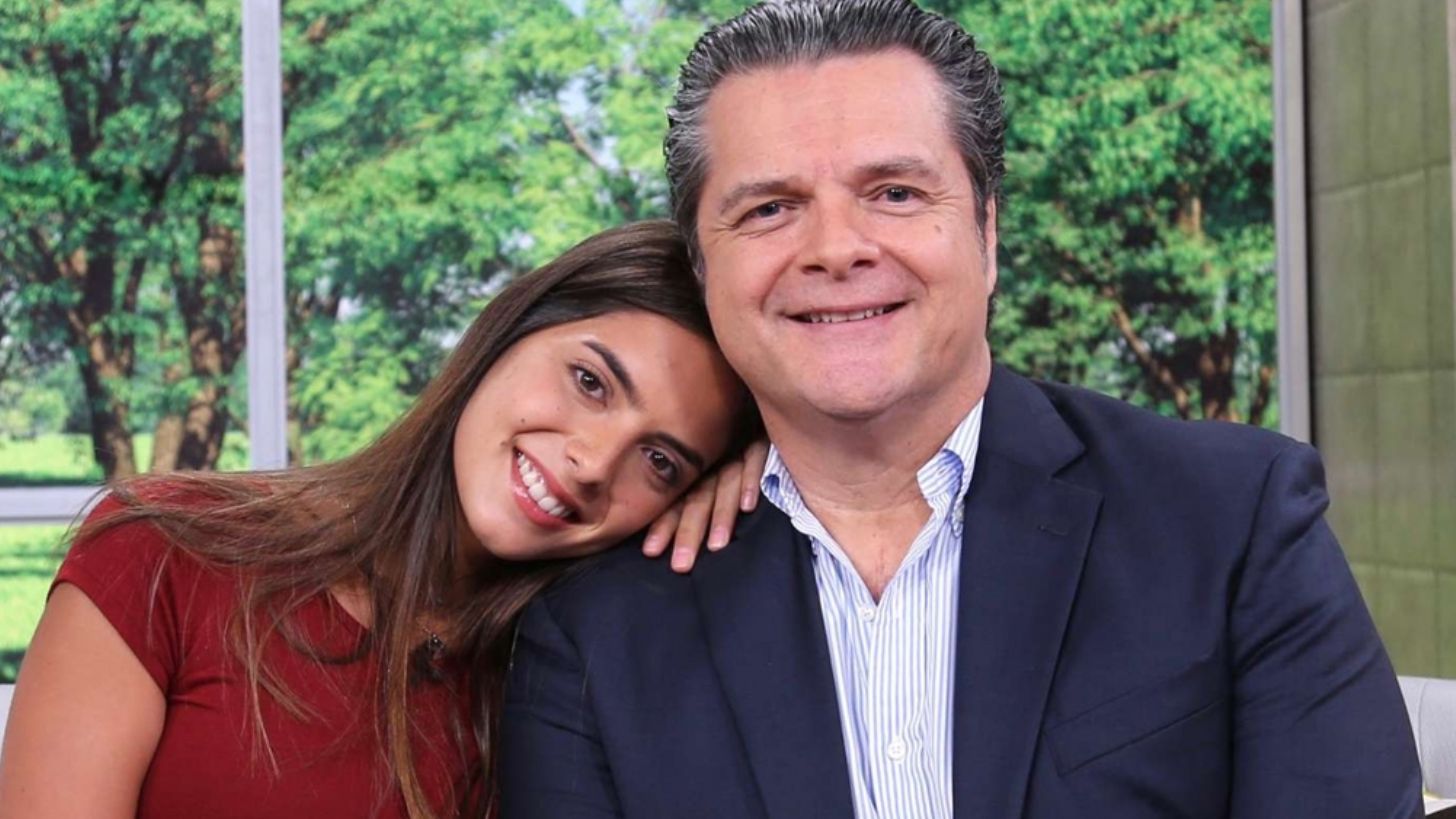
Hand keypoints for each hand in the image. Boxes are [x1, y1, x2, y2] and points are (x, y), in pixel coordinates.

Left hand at [641, 438, 768, 572]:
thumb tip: (658, 530)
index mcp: (695, 469)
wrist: (746, 389)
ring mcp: (735, 449)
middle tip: (680, 565)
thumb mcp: (704, 457)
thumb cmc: (723, 429)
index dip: (665, 524)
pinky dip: (751, 480)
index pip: (677, 500)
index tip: (650, 552)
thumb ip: (692, 489)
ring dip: (721, 516)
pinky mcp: (759, 439)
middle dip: (688, 531)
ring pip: (724, 485)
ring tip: (716, 546)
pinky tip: (748, 505)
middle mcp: (711, 461)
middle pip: (698, 499)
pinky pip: (755, 459)